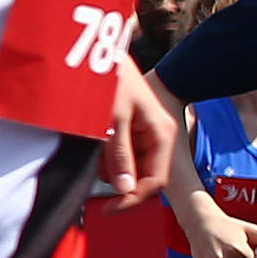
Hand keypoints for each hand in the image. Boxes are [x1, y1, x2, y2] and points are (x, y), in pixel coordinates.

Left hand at [104, 65, 176, 201]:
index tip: (108, 208)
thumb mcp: (112, 120)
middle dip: (119, 177)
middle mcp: (158, 135)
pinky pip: (120, 152)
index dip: (132, 198)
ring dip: (109, 165)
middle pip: (143, 175)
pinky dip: (105, 153)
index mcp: (162, 134)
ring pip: (129, 165)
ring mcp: (144, 131)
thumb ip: (119, 155)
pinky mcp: (129, 127)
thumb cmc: (110, 79)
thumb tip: (126, 189)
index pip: (155, 181)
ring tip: (94, 143)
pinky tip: (94, 138)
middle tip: (94, 165)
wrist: (98, 48)